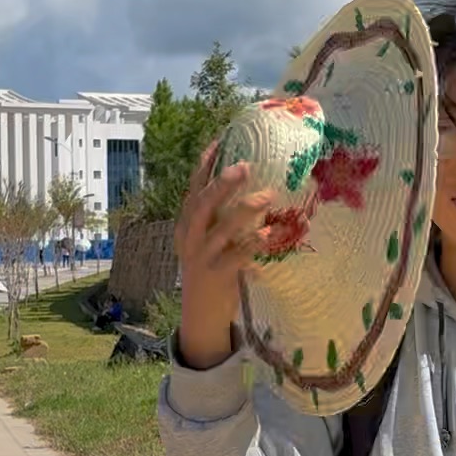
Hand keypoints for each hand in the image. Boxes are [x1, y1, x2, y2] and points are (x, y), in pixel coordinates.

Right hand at [173, 141, 273, 369]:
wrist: (201, 313)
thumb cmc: (211, 269)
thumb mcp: (207, 240)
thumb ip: (219, 217)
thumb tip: (246, 185)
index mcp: (186, 225)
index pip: (192, 190)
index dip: (204, 166)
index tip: (220, 142)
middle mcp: (190, 238)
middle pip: (202, 205)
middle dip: (222, 184)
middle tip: (245, 166)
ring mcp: (202, 257)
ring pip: (221, 229)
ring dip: (244, 211)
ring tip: (267, 196)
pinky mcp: (218, 276)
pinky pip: (237, 256)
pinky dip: (253, 244)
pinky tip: (270, 234)